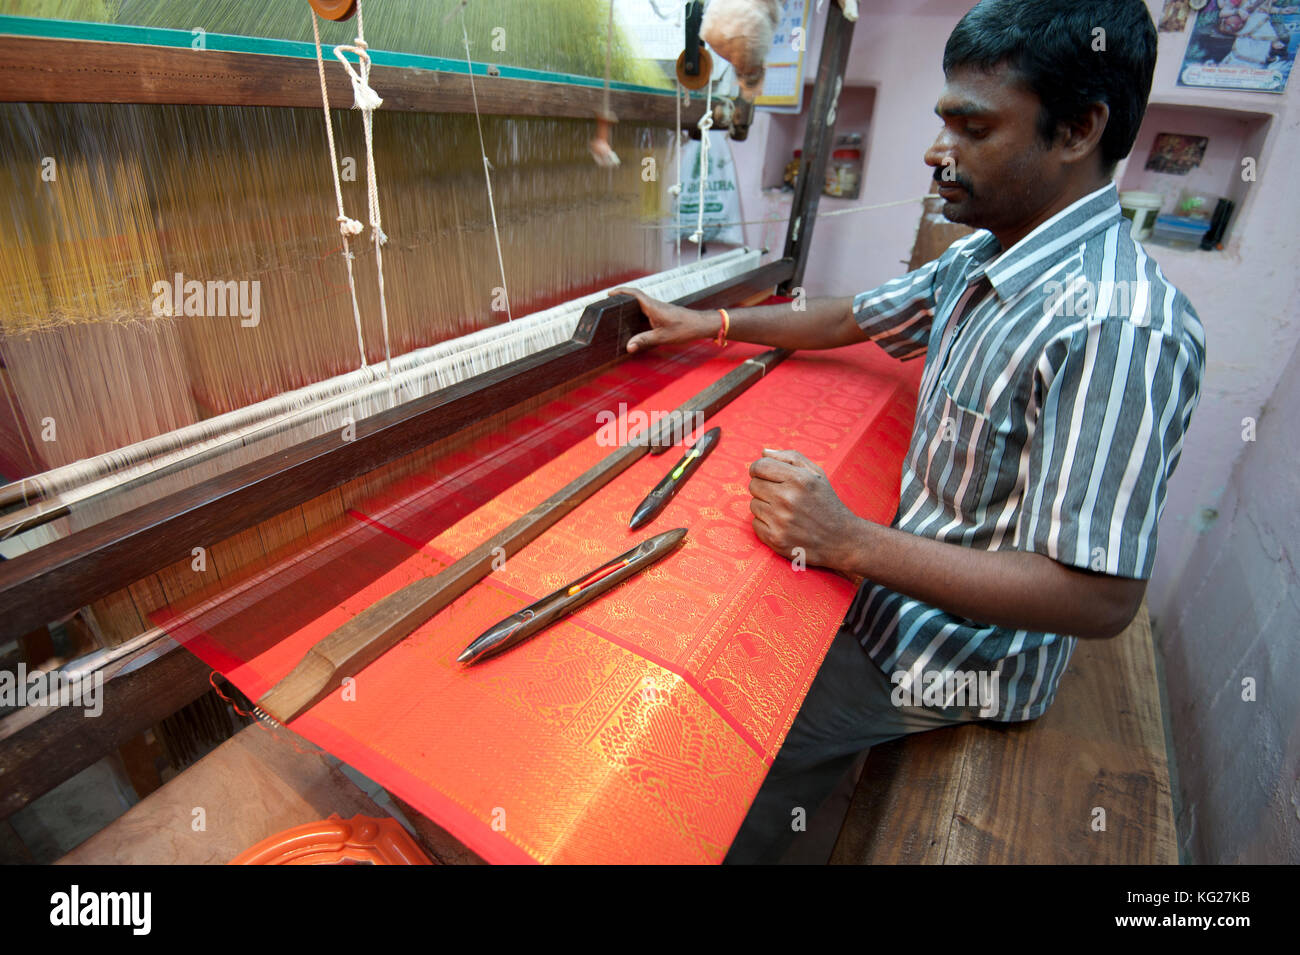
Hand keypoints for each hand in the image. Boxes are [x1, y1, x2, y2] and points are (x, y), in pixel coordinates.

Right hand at [610, 287, 715, 352]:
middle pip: (635, 296)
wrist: (701, 325)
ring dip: (630, 304)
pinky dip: (638, 311)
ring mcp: (659, 308)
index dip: (620, 291)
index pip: (633, 294)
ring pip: (641, 303)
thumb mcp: (662, 337)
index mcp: (652, 306)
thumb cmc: (685, 328)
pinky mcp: (663, 313)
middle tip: (610, 302)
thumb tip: (629, 346)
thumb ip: (644, 340)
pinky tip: (636, 320)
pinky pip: (647, 309)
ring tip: (619, 311)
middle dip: (622, 297)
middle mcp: (655, 304)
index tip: (609, 293)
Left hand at [748, 448, 864, 570]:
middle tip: (781, 495)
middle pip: (753, 485)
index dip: (759, 469)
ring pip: (753, 505)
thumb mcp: (817, 474)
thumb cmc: (826, 503)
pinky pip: (755, 524)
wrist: (841, 540)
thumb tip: (763, 452)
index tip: (765, 475)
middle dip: (764, 488)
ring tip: (784, 511)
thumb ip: (791, 458)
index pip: (759, 466)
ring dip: (765, 507)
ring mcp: (780, 521)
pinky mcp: (776, 539)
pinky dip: (766, 524)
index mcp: (799, 479)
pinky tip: (782, 525)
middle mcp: (788, 499)